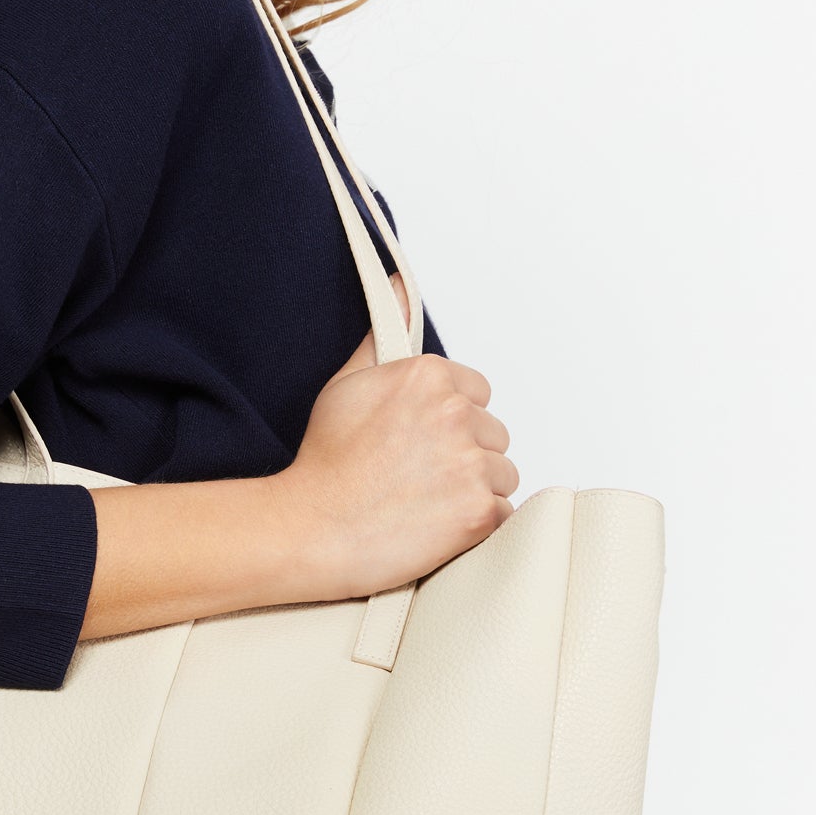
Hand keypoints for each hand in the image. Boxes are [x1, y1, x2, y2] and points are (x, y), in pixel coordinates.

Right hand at [277, 273, 518, 595]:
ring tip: (425, 504)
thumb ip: (386, 332)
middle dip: (465, 455)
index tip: (420, 442)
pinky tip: (437, 526)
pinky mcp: (479, 512)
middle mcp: (456, 414)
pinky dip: (476, 525)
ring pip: (502, 474)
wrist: (312, 529)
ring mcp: (471, 465)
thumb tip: (400, 285)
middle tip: (418, 478)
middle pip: (493, 435)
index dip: (449, 422)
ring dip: (473, 491)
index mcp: (430, 377)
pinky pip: (503, 514)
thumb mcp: (348, 382)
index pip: (478, 394)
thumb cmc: (325, 462)